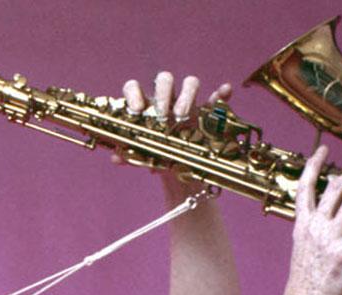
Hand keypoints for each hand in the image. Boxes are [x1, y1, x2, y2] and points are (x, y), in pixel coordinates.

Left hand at [112, 71, 231, 165]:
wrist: (177, 167)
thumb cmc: (155, 155)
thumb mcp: (141, 156)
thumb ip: (129, 154)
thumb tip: (116, 158)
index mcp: (146, 106)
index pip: (135, 87)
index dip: (134, 93)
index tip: (137, 109)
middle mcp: (166, 100)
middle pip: (165, 80)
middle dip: (163, 94)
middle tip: (163, 116)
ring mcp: (188, 103)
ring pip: (190, 83)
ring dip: (188, 95)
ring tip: (184, 115)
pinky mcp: (207, 113)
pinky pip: (217, 98)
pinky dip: (221, 93)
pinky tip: (224, 92)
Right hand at [281, 144, 341, 294]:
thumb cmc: (306, 285)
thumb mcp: (305, 251)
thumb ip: (316, 232)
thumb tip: (329, 216)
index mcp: (302, 227)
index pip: (305, 189)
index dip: (313, 166)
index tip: (322, 150)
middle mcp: (315, 228)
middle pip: (337, 187)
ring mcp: (330, 240)